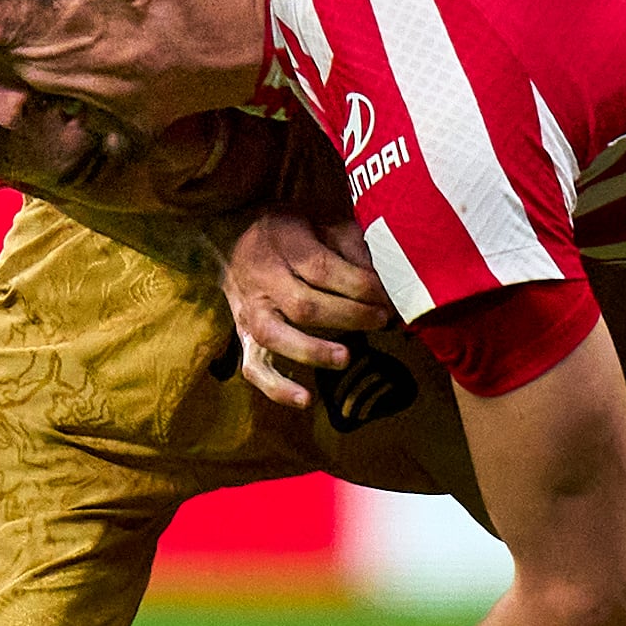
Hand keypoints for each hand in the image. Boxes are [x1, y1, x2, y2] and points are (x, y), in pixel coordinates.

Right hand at [217, 209, 391, 406]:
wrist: (238, 243)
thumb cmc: (295, 236)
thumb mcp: (323, 225)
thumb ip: (352, 247)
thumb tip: (388, 278)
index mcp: (282, 245)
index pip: (322, 268)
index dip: (358, 285)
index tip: (386, 295)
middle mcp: (261, 279)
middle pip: (304, 305)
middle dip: (348, 316)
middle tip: (381, 319)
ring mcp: (250, 311)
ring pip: (275, 336)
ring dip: (313, 350)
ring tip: (346, 358)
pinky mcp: (245, 338)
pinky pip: (254, 367)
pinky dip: (277, 388)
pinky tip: (306, 400)